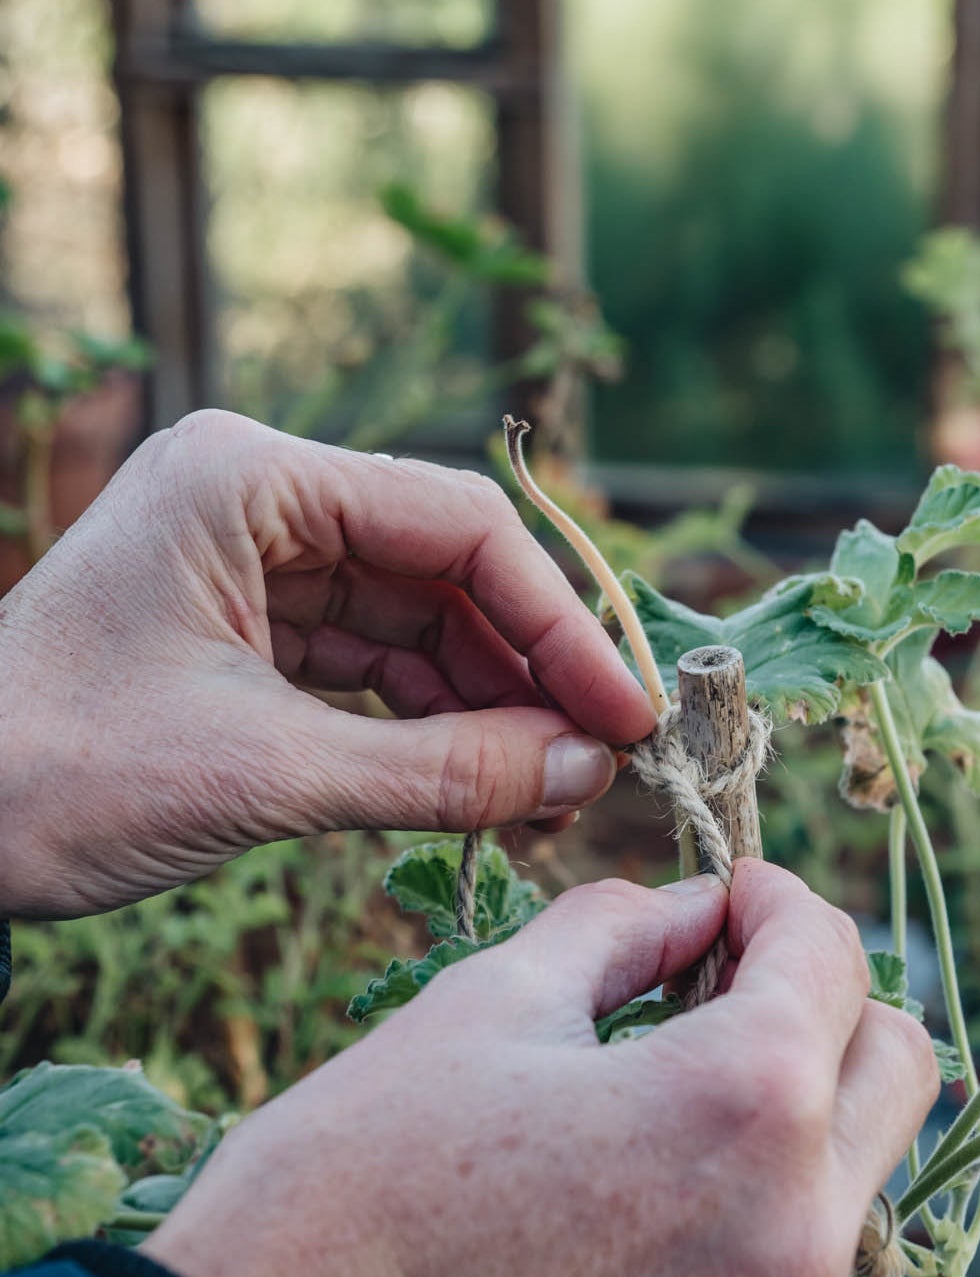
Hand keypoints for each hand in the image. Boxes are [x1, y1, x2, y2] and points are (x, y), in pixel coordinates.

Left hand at [0, 410, 654, 917]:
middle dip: (530, 673)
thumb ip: (440, 771)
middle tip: (603, 766)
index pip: (455, 527)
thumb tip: (584, 772)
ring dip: (490, 711)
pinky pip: (372, 671)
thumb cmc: (54, 775)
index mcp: (250, 477)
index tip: (625, 712)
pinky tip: (487, 788)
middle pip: (447, 572)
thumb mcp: (265, 774)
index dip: (559, 622)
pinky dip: (430, 730)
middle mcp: (260, 500)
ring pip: (418, 626)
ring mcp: (253, 565)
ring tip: (551, 799)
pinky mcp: (248, 631)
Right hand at [146, 862, 937, 1276]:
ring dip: (786, 1135)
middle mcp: (799, 1238)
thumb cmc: (354, 1177)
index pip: (832, 955)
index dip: (776, 901)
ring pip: (850, 1196)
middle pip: (896, 1070)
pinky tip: (628, 1249)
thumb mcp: (487, 1000)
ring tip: (660, 1122)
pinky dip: (734, 1262)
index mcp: (745, 1101)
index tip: (727, 898)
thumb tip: (697, 908)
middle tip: (724, 993)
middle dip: (823, 1008)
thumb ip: (625, 925)